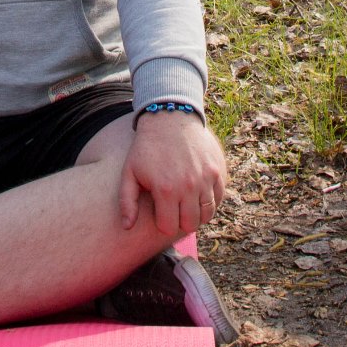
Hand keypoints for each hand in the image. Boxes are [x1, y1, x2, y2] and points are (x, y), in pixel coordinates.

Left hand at [117, 111, 227, 237]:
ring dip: (196, 214)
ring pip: (207, 214)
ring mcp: (206, 178)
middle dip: (180, 222)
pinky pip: (219, 198)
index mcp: (166, 190)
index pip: (168, 227)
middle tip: (174, 211)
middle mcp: (188, 187)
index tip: (159, 213)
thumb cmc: (147, 148)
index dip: (162, 223)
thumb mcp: (130, 172)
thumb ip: (127, 202)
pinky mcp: (217, 170)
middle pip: (190, 224)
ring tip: (186, 205)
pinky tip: (198, 195)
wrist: (170, 119)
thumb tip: (127, 228)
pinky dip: (210, 201)